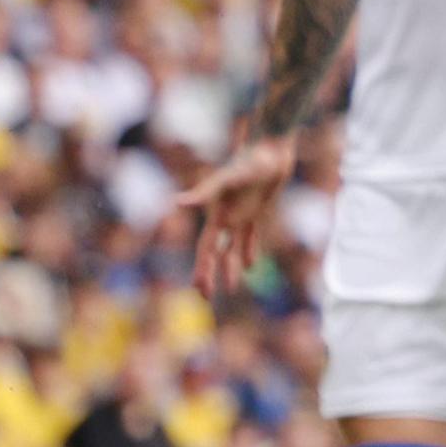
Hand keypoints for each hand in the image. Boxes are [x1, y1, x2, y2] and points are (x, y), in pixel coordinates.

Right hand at [177, 132, 297, 295]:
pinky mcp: (256, 210)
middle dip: (210, 274)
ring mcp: (240, 213)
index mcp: (216, 214)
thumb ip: (203, 191)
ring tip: (231, 288)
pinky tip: (248, 265)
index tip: (197, 288)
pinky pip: (251, 235)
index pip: (206, 248)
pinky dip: (248, 250)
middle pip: (214, 252)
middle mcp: (225, 216)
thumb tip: (175, 201)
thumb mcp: (229, 178)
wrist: (269, 149)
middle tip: (206, 297)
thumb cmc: (250, 161)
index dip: (202, 268)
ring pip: (232, 247)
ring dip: (230, 267)